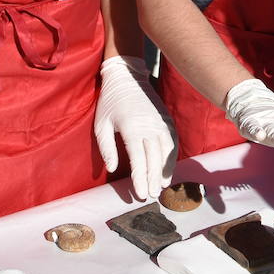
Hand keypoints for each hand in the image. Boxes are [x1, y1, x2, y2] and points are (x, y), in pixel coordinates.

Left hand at [93, 56, 177, 200]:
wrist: (127, 77)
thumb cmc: (110, 102)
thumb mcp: (101, 124)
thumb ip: (106, 148)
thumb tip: (112, 169)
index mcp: (131, 128)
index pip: (138, 159)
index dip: (140, 179)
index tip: (141, 195)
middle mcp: (149, 126)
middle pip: (154, 159)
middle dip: (154, 179)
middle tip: (152, 196)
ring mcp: (160, 122)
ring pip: (167, 151)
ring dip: (165, 170)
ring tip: (163, 186)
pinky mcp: (166, 119)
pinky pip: (173, 141)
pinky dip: (172, 157)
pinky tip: (168, 168)